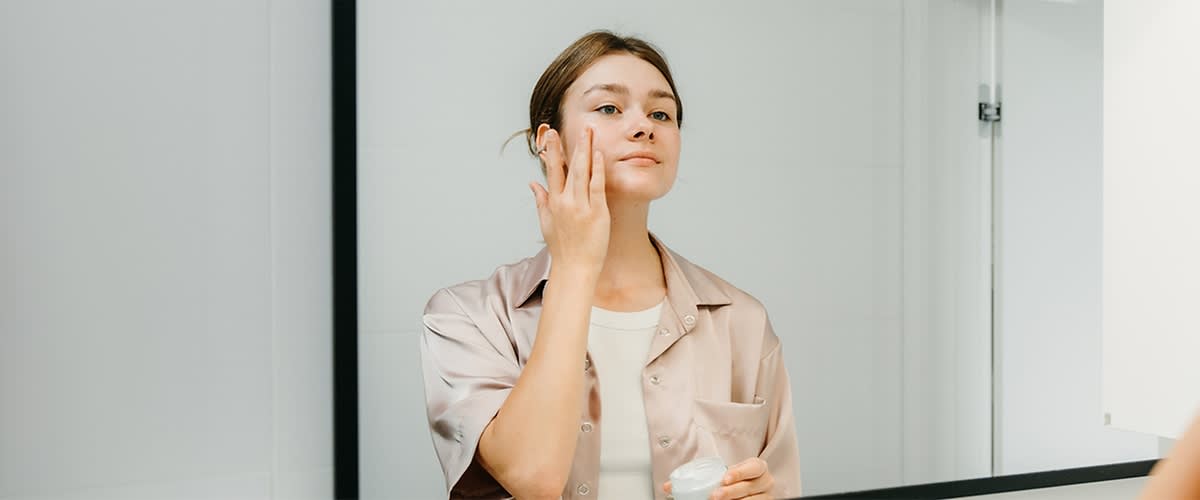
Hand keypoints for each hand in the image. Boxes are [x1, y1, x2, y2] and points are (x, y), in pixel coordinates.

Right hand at [529, 126, 609, 275]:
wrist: (575, 269)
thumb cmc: (563, 248)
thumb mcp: (546, 223)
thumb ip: (540, 200)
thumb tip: (532, 183)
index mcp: (553, 203)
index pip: (552, 171)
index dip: (552, 151)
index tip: (551, 133)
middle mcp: (565, 202)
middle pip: (568, 167)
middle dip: (571, 144)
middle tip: (575, 125)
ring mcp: (581, 206)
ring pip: (582, 172)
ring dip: (585, 150)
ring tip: (589, 132)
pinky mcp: (597, 212)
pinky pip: (597, 186)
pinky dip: (597, 169)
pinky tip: (598, 154)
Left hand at [662, 458, 774, 499]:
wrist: (749, 492)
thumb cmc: (735, 480)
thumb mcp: (722, 474)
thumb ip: (700, 476)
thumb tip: (667, 487)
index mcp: (757, 468)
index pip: (753, 466)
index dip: (740, 472)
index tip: (724, 478)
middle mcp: (765, 482)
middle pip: (749, 487)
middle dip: (731, 492)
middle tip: (714, 496)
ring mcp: (766, 497)